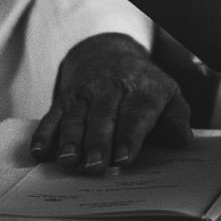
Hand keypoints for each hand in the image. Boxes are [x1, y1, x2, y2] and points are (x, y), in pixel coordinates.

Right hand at [30, 33, 191, 171]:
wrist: (109, 55)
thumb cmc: (145, 87)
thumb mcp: (170, 95)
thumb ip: (177, 118)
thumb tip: (182, 139)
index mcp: (142, 92)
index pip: (135, 115)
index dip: (129, 137)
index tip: (124, 158)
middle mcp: (111, 90)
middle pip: (103, 118)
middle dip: (98, 142)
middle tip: (94, 165)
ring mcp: (85, 94)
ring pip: (76, 118)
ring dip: (70, 140)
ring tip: (67, 161)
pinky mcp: (64, 100)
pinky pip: (52, 116)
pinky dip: (44, 134)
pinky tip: (39, 152)